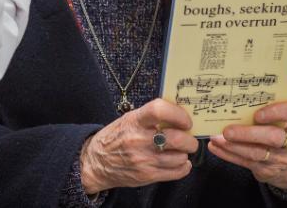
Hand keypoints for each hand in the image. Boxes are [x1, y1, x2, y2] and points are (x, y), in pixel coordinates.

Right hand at [80, 99, 198, 194]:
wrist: (97, 161)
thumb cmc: (116, 136)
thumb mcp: (130, 119)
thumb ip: (151, 116)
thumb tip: (179, 113)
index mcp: (135, 121)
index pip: (159, 111)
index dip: (178, 114)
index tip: (185, 120)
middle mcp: (139, 140)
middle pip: (176, 139)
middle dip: (189, 139)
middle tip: (189, 138)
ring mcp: (143, 160)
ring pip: (179, 157)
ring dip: (185, 153)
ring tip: (181, 150)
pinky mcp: (147, 176)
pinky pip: (176, 172)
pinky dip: (183, 167)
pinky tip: (180, 162)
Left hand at [207, 100, 286, 191]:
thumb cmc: (279, 131)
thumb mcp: (280, 120)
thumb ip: (266, 109)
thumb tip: (235, 98)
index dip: (278, 112)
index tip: (258, 114)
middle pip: (273, 137)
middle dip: (248, 134)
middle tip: (227, 130)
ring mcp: (280, 159)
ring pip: (257, 153)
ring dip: (233, 146)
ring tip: (215, 138)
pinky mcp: (266, 170)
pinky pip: (246, 163)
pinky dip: (228, 155)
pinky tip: (215, 147)